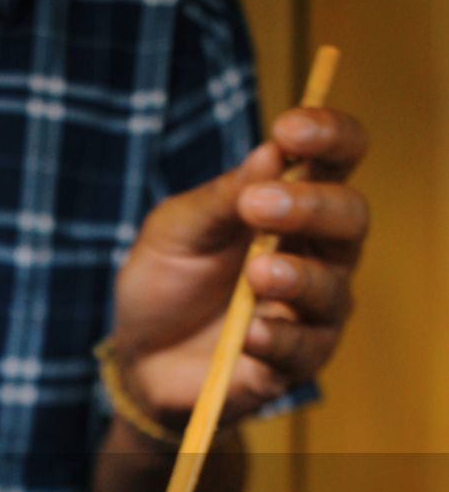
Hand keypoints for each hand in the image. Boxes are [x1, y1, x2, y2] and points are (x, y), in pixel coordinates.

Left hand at [113, 107, 368, 426]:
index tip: (288, 128)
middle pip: (351, 218)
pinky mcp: (295, 362)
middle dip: (312, 206)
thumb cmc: (165, 282)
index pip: (338, 158)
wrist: (140, 358)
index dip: (328, 136)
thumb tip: (270, 152)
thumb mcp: (175, 230)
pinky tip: (250, 332)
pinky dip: (279, 338)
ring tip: (257, 274)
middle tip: (257, 206)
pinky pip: (304, 350)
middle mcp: (317, 252)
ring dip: (298, 276)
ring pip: (333, 288)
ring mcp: (311, 310)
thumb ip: (220, 198)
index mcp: (294, 205)